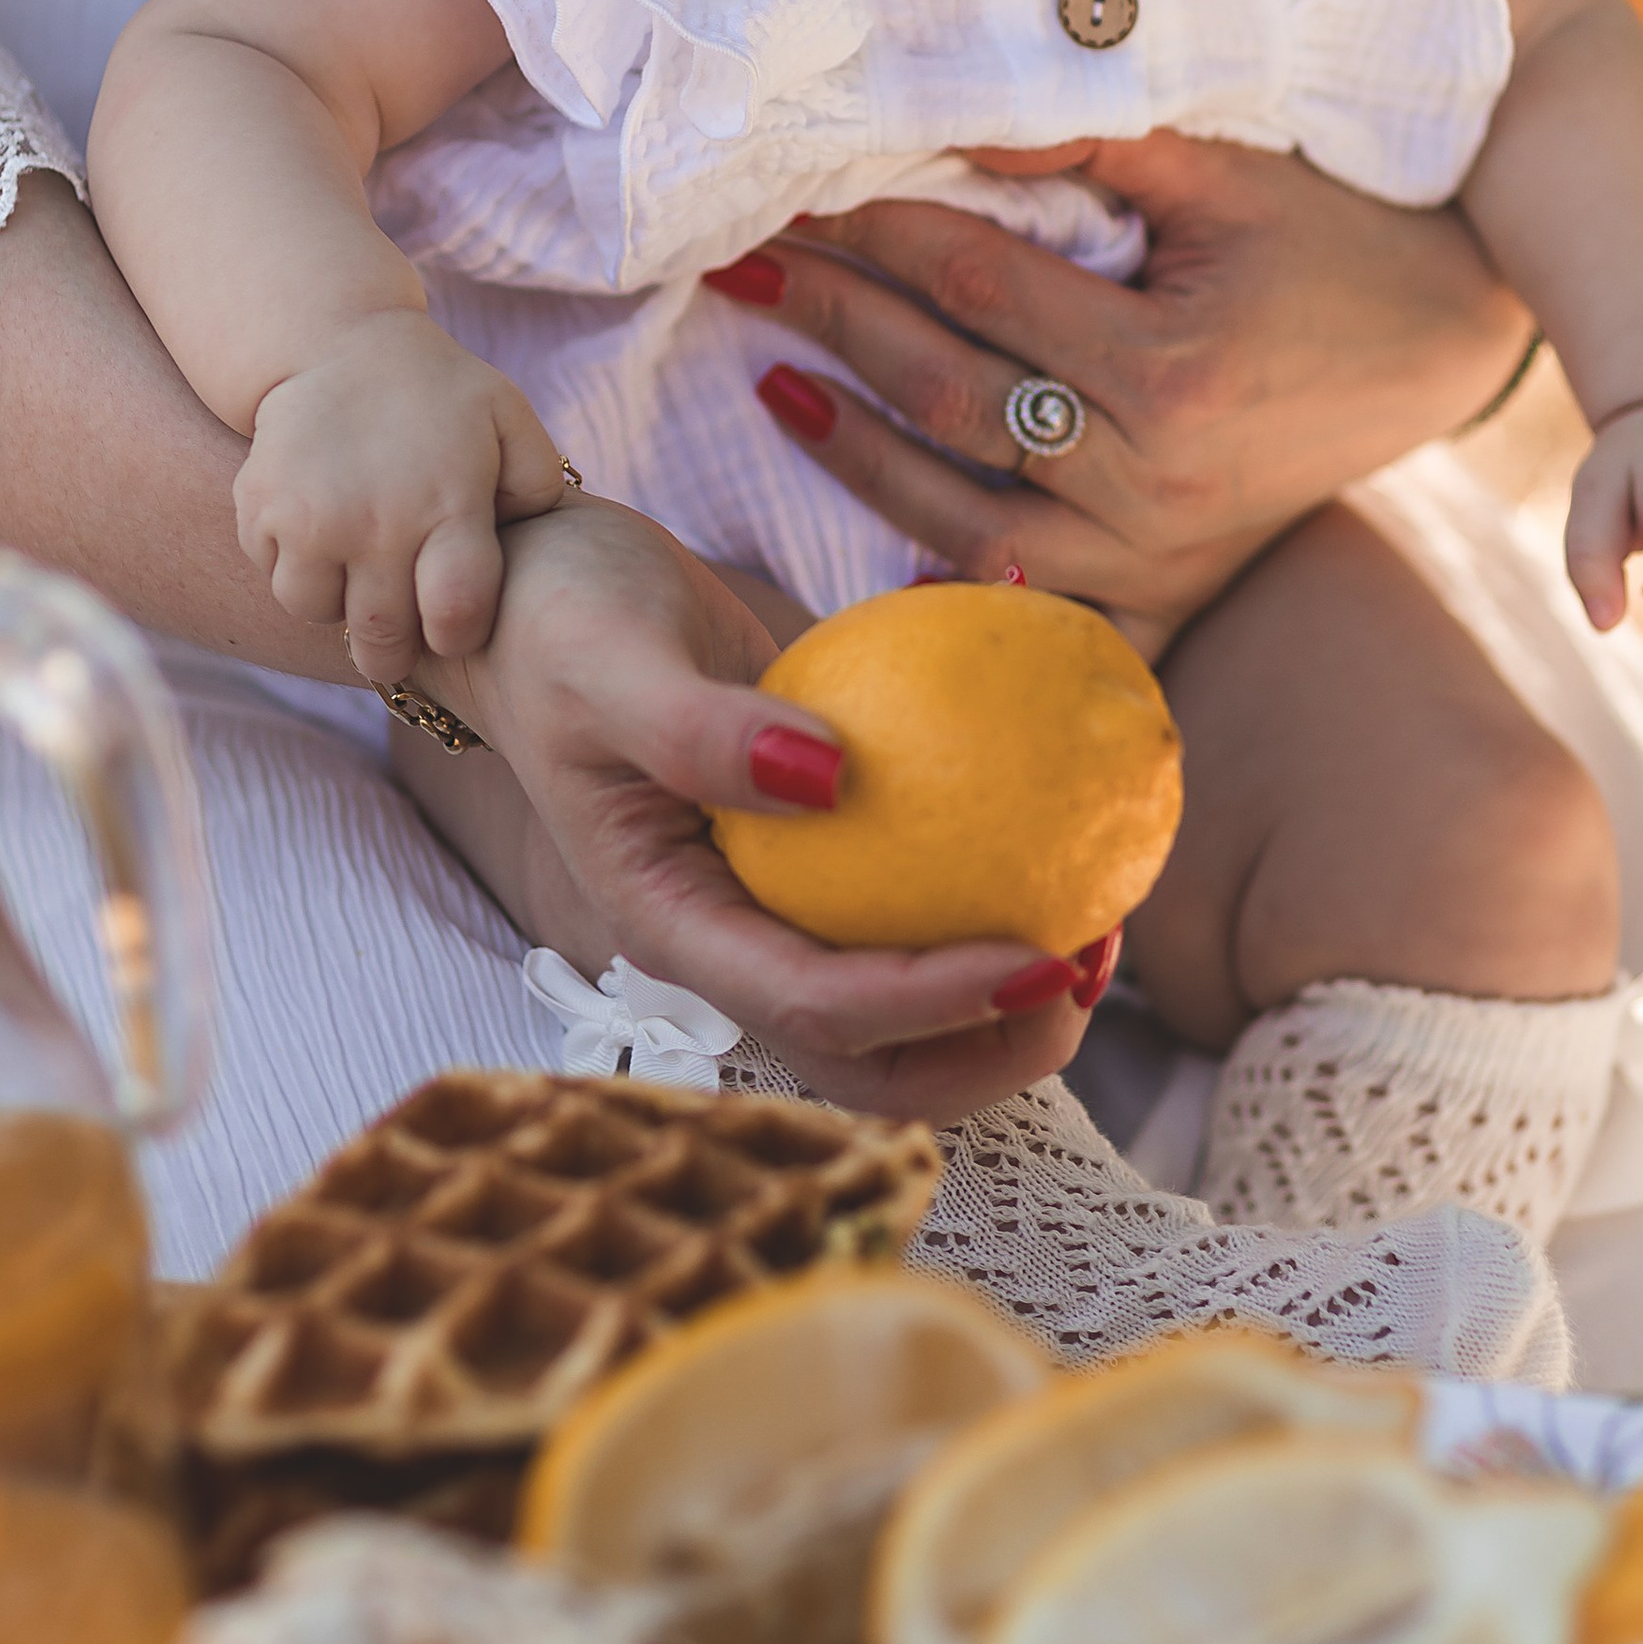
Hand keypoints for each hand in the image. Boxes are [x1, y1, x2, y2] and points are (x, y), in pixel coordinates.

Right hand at [235, 312, 563, 684]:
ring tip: (358, 566)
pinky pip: (275, 576)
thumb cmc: (437, 393)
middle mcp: (376, 519)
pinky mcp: (260, 508)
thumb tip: (528, 546)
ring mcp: (310, 517)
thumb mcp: (508, 419)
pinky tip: (320, 532)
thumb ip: (538, 486)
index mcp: (447, 503)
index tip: (452, 622)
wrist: (335, 342)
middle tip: (400, 632)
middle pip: (381, 637)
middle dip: (393, 649)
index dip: (456, 634)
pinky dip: (295, 567)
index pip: (454, 616)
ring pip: (317, 611)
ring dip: (338, 602)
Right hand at [425, 494, 1096, 1119]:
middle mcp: (732, 936)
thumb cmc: (554, 617)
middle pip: (875, 1058)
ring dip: (1013, 989)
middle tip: (1096, 959)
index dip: (934, 1009)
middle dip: (995, 1045)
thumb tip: (830, 776)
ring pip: (909, 1000)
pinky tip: (1076, 805)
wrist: (534, 585)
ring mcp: (777, 902)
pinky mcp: (818, 849)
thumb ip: (699, 727)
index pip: (816, 1012)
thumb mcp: (608, 659)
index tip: (1042, 954)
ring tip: (1109, 913)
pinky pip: (916, 891)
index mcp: (673, 926)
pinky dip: (997, 873)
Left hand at [706, 132, 1531, 633]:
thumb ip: (1088, 137)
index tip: (789, 193)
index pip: (975, 285)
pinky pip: (1033, 605)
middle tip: (738, 265)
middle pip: (947, 396)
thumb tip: (939, 103)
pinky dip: (946, 575)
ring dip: (856, 452)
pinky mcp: (1171, 594)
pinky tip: (873, 537)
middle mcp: (1154, 479)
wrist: (1452, 341)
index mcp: (1168, 369)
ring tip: (775, 384)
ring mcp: (1158, 554)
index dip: (870, 232)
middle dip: (834, 320)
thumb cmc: (1338, 232)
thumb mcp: (1226, 168)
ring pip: (964, 519)